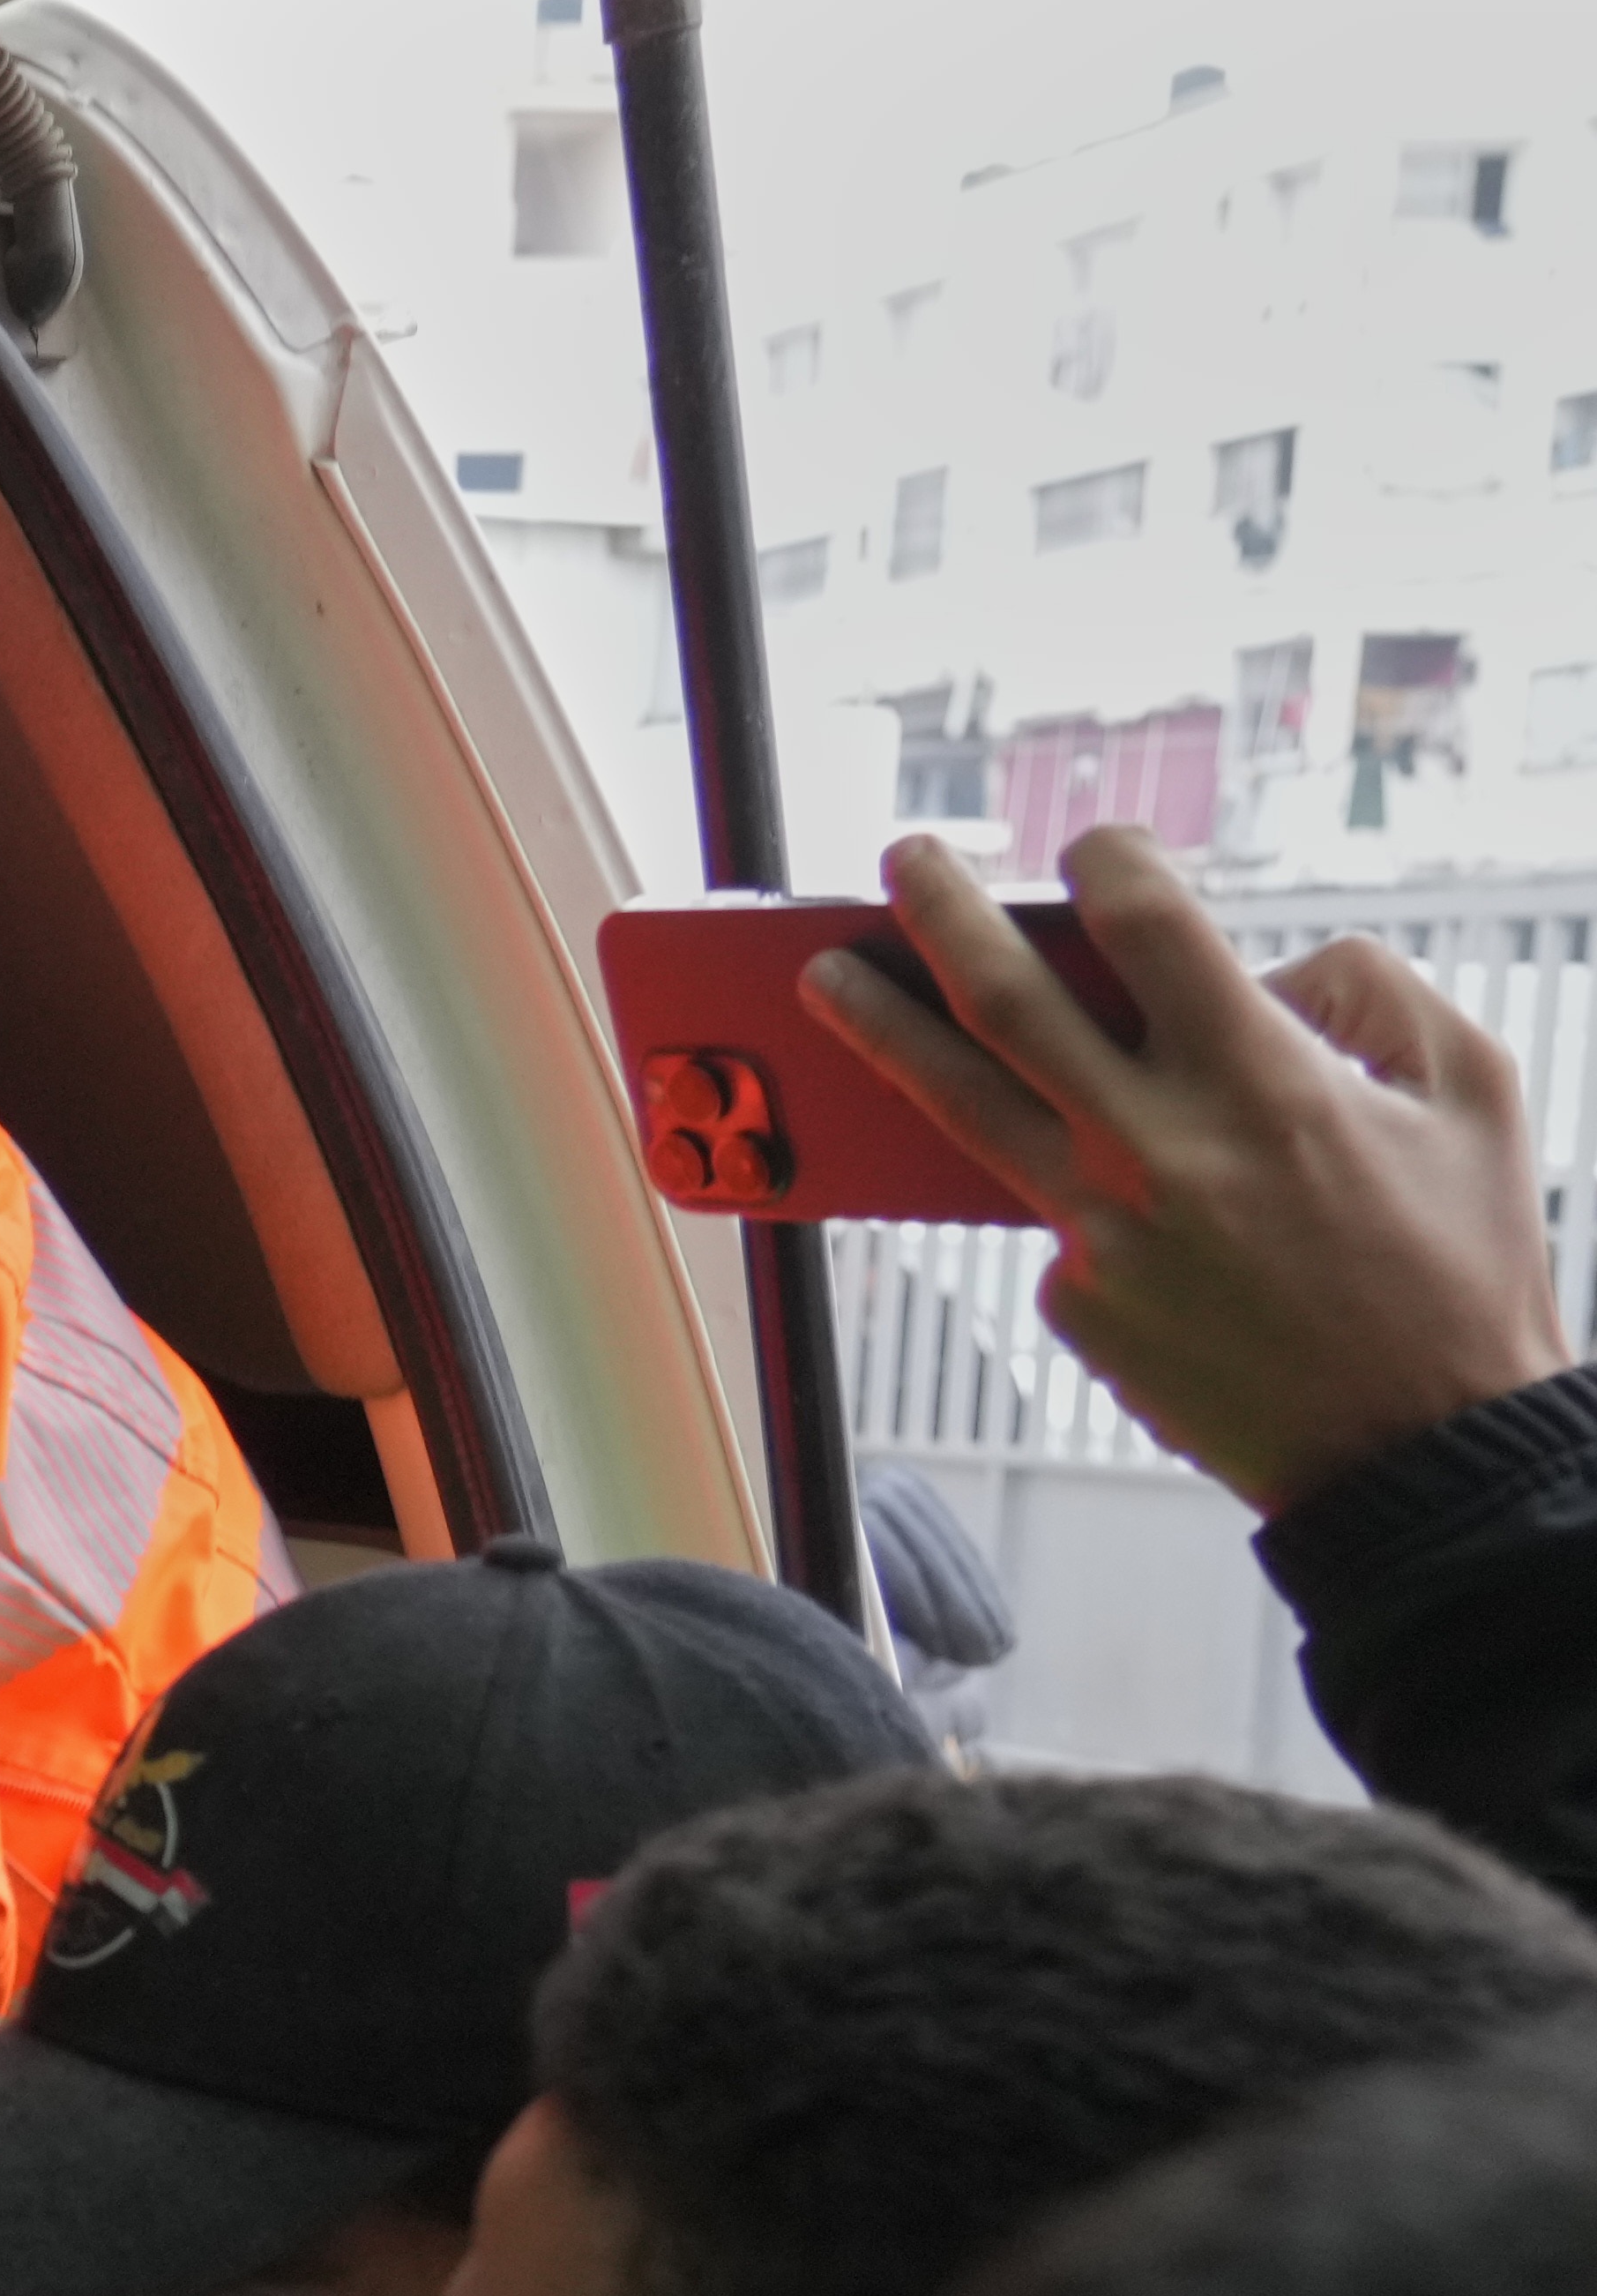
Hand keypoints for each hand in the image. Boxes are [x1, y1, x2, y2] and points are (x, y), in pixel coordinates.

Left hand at [805, 828, 1570, 1511]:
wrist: (1416, 1448)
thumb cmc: (1459, 1270)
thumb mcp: (1468, 1095)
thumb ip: (1371, 995)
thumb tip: (1269, 967)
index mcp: (1262, 1082)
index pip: (1146, 927)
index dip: (1110, 863)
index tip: (1090, 847)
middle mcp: (1157, 1150)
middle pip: (1004, 1000)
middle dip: (942, 911)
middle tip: (901, 858)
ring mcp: (1099, 1231)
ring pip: (959, 1104)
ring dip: (882, 1027)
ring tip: (827, 976)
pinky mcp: (1074, 1301)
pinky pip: (1061, 1213)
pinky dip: (1084, 1184)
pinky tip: (1145, 1211)